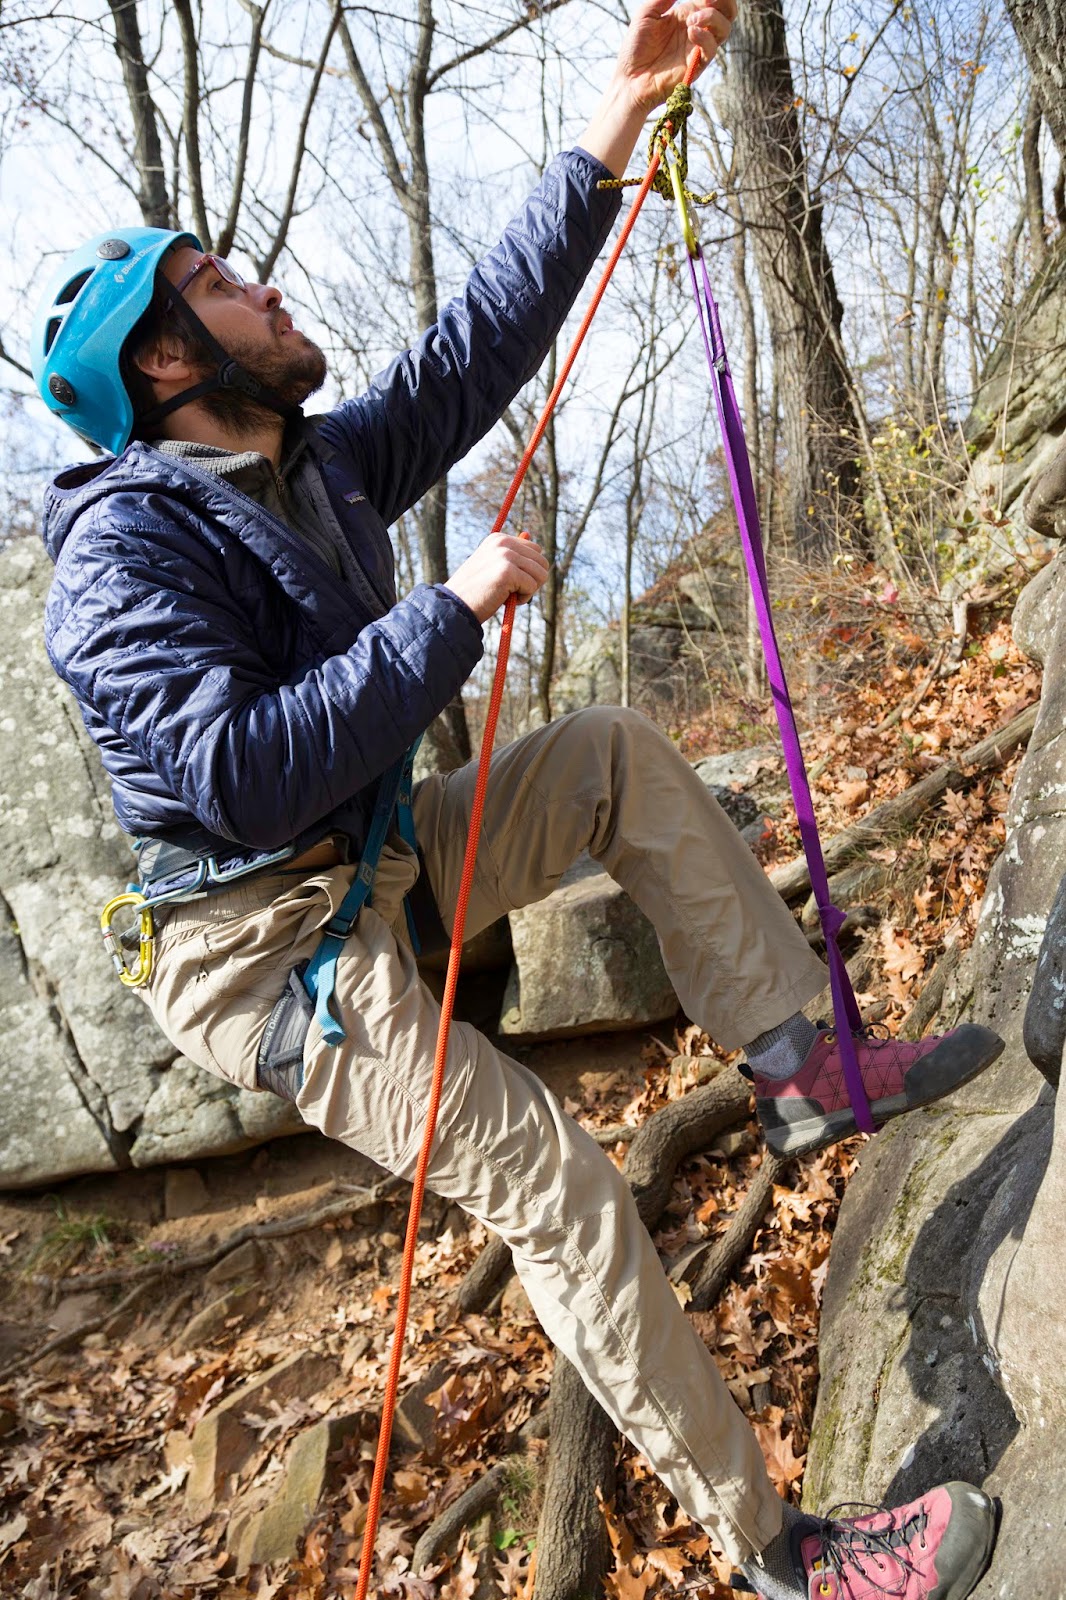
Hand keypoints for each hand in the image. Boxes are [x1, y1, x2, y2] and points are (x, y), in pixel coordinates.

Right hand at [444, 533, 549, 623]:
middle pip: (542, 562)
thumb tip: (535, 542)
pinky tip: (505, 600)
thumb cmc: (476, 591)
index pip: (535, 550)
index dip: (529, 571)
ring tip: (508, 595)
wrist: (455, 606)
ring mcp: (505, 555)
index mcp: (499, 539)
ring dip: (528, 590)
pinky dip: (523, 598)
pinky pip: (532, 586)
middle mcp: (502, 543)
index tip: (511, 581)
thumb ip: (513, 556)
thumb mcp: (493, 567)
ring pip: (541, 574)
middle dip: (532, 581)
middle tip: (513, 591)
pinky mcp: (507, 571)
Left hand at [578, 0, 737, 176]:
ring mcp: (698, 47)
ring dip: (713, 17)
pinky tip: (691, 31)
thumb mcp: (646, 15)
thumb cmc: (635, 49)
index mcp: (687, 14)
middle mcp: (696, 29)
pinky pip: (712, 50)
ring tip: (692, 21)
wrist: (630, 80)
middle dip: (725, 1)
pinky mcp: (697, 66)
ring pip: (724, 28)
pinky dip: (706, 37)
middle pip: (726, 12)